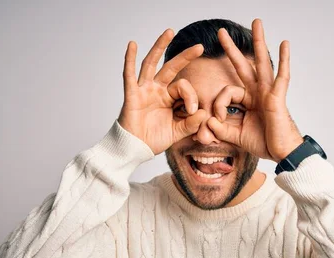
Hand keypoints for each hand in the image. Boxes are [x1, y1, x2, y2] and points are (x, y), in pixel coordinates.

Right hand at [117, 29, 207, 154]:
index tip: (192, 111)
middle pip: (171, 68)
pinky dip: (129, 59)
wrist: (135, 149)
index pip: (184, 88)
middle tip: (200, 46)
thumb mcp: (178, 131)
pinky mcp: (132, 94)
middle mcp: (157, 90)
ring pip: (152, 64)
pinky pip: (129, 74)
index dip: (191, 96)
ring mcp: (144, 90)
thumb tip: (203, 113)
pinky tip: (132, 44)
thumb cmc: (153, 140)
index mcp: (169, 98)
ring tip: (169, 32)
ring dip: (160, 47)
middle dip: (185, 57)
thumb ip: (191, 124)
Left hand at [205, 18, 303, 162]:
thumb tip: (206, 122)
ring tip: (257, 22)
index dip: (218, 105)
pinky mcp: (277, 97)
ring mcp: (269, 92)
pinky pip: (282, 76)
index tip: (216, 120)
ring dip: (259, 41)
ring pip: (263, 62)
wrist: (282, 153)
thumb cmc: (264, 143)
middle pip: (243, 65)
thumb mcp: (236, 136)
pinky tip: (285, 43)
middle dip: (231, 49)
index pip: (226, 93)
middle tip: (220, 32)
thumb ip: (220, 129)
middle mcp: (258, 93)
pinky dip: (284, 60)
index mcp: (248, 101)